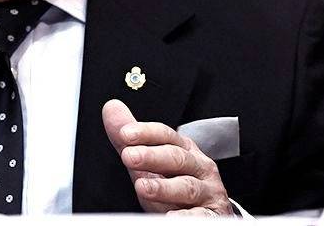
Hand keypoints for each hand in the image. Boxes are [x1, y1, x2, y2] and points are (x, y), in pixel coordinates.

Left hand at [102, 99, 232, 216]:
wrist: (206, 215)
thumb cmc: (175, 187)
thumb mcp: (152, 163)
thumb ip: (132, 140)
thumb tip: (111, 107)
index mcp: (184, 150)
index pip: (165, 135)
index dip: (146, 133)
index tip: (125, 134)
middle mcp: (198, 167)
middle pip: (176, 158)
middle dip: (152, 156)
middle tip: (129, 157)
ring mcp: (207, 192)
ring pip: (187, 187)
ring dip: (164, 187)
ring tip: (143, 188)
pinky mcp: (212, 216)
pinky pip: (200, 216)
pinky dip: (186, 217)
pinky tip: (171, 218)